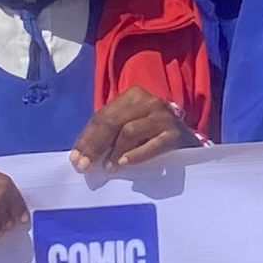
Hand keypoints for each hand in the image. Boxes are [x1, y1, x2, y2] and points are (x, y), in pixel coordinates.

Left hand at [74, 81, 194, 176]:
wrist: (187, 140)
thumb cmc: (150, 134)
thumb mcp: (128, 126)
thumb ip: (107, 135)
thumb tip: (80, 156)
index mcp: (132, 95)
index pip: (102, 116)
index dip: (86, 138)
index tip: (75, 159)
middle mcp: (148, 101)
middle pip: (113, 121)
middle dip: (95, 145)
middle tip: (84, 166)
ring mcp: (163, 116)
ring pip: (130, 130)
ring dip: (115, 151)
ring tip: (108, 167)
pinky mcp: (175, 133)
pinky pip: (152, 144)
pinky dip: (136, 154)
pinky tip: (124, 163)